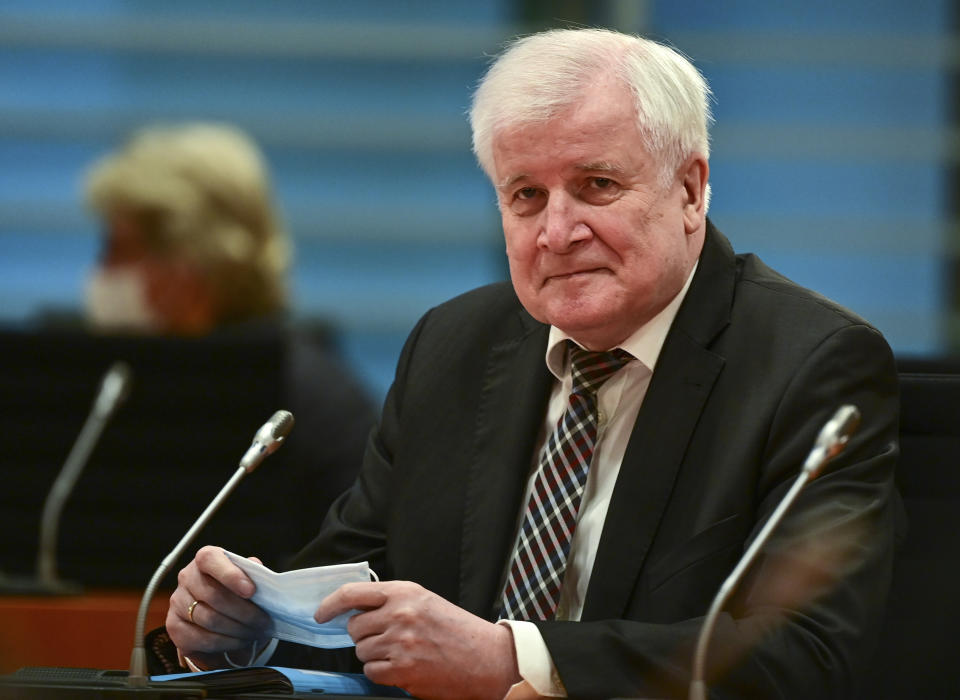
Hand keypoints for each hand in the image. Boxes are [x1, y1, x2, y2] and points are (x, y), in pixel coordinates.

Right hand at [166, 545, 271, 668]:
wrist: (218, 611)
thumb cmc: (235, 589)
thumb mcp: (246, 576)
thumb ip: (252, 573)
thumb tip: (260, 575)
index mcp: (206, 558)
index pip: (210, 559)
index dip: (230, 575)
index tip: (251, 591)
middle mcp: (187, 577)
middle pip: (214, 596)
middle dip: (244, 612)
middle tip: (263, 622)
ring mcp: (177, 602)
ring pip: (209, 619)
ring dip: (237, 630)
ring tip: (255, 633)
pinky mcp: (174, 626)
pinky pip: (200, 639)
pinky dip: (225, 643)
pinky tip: (239, 641)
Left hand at [315, 581, 519, 699]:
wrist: (485, 658)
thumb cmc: (457, 630)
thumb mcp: (424, 602)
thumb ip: (392, 601)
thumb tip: (355, 610)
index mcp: (405, 592)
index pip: (353, 593)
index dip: (330, 604)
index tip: (321, 614)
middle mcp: (400, 613)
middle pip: (354, 627)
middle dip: (365, 635)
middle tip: (388, 638)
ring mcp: (400, 642)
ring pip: (362, 651)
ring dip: (376, 655)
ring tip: (403, 653)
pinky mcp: (402, 669)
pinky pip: (372, 672)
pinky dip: (382, 673)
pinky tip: (403, 667)